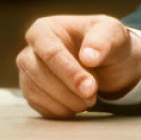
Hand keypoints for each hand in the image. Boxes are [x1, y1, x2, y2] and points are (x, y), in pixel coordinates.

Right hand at [16, 14, 140, 118]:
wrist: (105, 61)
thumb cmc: (105, 41)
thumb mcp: (113, 33)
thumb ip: (103, 41)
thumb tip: (88, 57)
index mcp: (45, 28)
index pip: (51, 53)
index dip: (70, 73)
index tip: (90, 88)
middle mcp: (30, 49)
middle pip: (40, 74)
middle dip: (68, 91)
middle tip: (92, 98)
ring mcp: (28, 72)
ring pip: (36, 92)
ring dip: (64, 103)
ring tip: (88, 101)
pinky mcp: (31, 91)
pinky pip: (37, 106)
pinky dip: (58, 111)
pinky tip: (77, 107)